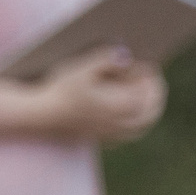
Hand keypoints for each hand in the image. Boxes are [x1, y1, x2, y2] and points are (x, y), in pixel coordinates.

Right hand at [38, 47, 165, 144]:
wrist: (41, 116)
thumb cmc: (59, 90)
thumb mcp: (81, 68)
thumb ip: (106, 58)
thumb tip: (127, 55)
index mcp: (123, 105)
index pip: (152, 88)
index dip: (151, 73)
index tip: (147, 62)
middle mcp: (123, 123)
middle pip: (154, 107)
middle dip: (154, 90)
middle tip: (150, 76)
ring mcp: (115, 134)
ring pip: (145, 122)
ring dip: (149, 106)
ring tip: (145, 91)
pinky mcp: (106, 140)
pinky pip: (132, 132)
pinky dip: (137, 121)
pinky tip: (131, 111)